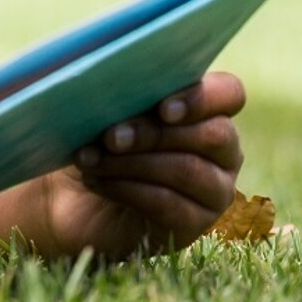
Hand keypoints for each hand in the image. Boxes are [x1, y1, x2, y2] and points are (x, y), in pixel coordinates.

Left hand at [42, 71, 245, 258]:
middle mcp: (222, 151)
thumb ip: (120, 89)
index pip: (229, 94)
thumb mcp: (103, 110)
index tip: (163, 108)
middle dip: (155, 133)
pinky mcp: (193, 225)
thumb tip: (110, 76)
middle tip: (111, 136)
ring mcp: (214, 191)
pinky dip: (126, 189)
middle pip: (212, 134)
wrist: (72, 197)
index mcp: (206, 110)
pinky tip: (96, 181)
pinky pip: (170, 204)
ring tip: (90, 158)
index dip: (202, 98)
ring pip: (188, 169)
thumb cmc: (94, 141)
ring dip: (132, 162)